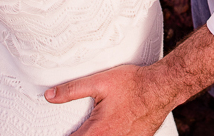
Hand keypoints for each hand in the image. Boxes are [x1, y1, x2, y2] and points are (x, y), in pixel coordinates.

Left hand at [45, 64, 171, 135]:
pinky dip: (113, 135)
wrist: (163, 87)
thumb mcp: (100, 82)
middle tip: (81, 127)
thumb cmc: (134, 84)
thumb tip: (50, 95)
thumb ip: (72, 90)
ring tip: (99, 125)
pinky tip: (115, 126)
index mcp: (98, 132)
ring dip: (98, 135)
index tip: (59, 132)